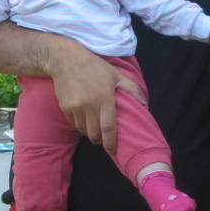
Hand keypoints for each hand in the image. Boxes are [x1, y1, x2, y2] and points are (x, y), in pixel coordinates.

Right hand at [47, 37, 146, 153]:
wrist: (66, 60)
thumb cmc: (94, 67)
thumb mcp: (116, 74)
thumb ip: (132, 89)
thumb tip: (145, 105)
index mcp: (104, 98)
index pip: (108, 128)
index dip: (111, 142)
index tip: (114, 150)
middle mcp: (88, 105)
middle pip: (94, 134)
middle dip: (100, 140)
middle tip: (104, 137)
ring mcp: (75, 108)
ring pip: (83, 130)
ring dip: (90, 132)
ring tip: (94, 125)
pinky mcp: (64, 108)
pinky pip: (74, 123)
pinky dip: (80, 124)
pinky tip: (84, 116)